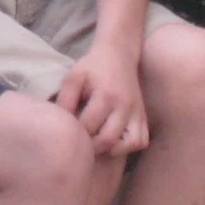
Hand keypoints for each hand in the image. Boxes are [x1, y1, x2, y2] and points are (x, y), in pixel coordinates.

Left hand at [56, 41, 149, 156]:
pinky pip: (140, 141)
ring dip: (111, 149)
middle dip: (91, 146)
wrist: (118, 55)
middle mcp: (125, 107)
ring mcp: (137, 113)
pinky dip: (127, 147)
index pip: (89, 125)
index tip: (68, 132)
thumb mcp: (74, 76)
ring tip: (97, 142)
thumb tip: (60, 124)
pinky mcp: (144, 117)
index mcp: (106, 95)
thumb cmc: (93, 67)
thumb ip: (65, 99)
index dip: (76, 133)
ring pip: (129, 145)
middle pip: (108, 140)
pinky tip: (114, 140)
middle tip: (80, 143)